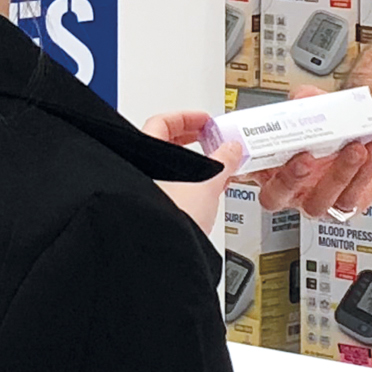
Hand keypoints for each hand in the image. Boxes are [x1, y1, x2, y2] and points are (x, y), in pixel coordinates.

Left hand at [142, 110, 245, 234]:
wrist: (166, 254)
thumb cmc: (171, 219)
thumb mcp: (207, 183)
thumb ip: (224, 161)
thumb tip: (232, 149)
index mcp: (146, 155)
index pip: (161, 122)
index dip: (186, 117)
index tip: (204, 120)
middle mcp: (139, 171)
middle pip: (164, 144)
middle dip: (190, 140)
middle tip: (209, 138)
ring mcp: (144, 191)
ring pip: (167, 168)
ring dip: (191, 163)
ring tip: (213, 165)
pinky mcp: (153, 210)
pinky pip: (170, 187)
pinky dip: (188, 182)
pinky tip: (205, 189)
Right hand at [245, 87, 371, 218]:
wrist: (361, 136)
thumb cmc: (328, 127)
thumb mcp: (314, 107)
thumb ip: (306, 100)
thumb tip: (303, 98)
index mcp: (269, 166)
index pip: (242, 172)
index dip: (236, 169)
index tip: (245, 154)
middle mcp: (289, 188)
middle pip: (275, 197)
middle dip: (290, 178)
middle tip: (305, 157)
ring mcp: (314, 199)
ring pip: (318, 202)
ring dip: (338, 174)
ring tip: (354, 148)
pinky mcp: (343, 204)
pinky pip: (350, 198)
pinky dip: (364, 174)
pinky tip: (371, 151)